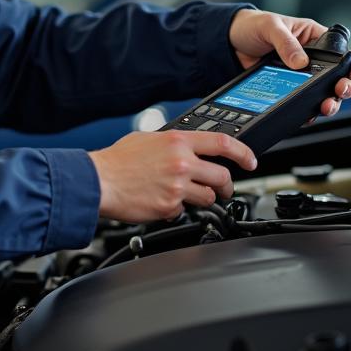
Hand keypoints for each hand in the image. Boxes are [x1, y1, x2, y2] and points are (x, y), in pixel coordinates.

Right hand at [89, 130, 256, 223]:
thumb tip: (185, 147)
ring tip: (188, 197)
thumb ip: (171, 143)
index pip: (222, 143)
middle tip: (224, 189)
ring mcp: (177, 186)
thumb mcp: (146, 139)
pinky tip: (162, 202)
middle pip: (222, 176)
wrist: (99, 181)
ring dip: (203, 199)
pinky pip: (184, 211)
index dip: (243, 152)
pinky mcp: (170, 206)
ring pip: (208, 197)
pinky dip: (177, 209)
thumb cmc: (116, 161)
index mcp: (177, 141)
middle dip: (227, 185)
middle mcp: (181, 162)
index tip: (251, 160)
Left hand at [229, 8, 350, 117]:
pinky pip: (303, 103)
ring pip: (323, 93)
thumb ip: (286, 43)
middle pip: (337, 78)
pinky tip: (309, 114)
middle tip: (340, 91)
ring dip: (330, 102)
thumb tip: (301, 62)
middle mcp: (311, 58)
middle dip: (344, 87)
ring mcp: (300, 76)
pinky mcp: (287, 89)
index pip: (341, 53)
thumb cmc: (252, 25)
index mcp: (313, 38)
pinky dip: (308, 111)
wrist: (228, 42)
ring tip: (326, 106)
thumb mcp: (271, 27)